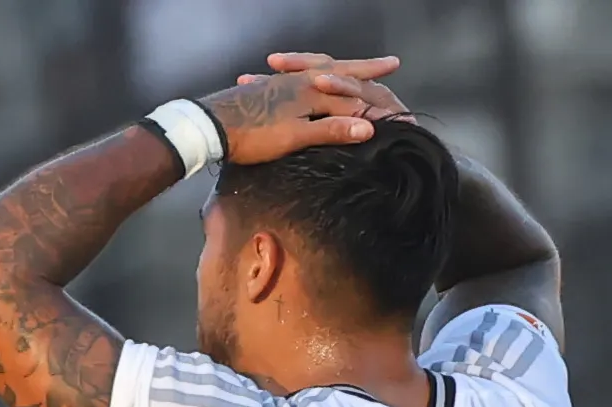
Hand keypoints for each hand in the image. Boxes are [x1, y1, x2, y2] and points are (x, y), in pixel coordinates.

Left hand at [199, 60, 395, 165]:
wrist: (208, 126)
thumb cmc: (253, 135)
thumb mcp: (296, 137)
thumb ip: (332, 130)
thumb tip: (369, 128)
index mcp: (312, 89)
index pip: (354, 90)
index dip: (379, 96)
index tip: (402, 104)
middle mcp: (300, 80)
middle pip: (340, 70)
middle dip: (365, 68)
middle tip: (387, 64)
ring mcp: (281, 82)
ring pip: (316, 70)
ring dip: (336, 68)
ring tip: (352, 68)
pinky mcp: (265, 89)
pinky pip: (295, 78)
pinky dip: (308, 75)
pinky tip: (302, 81)